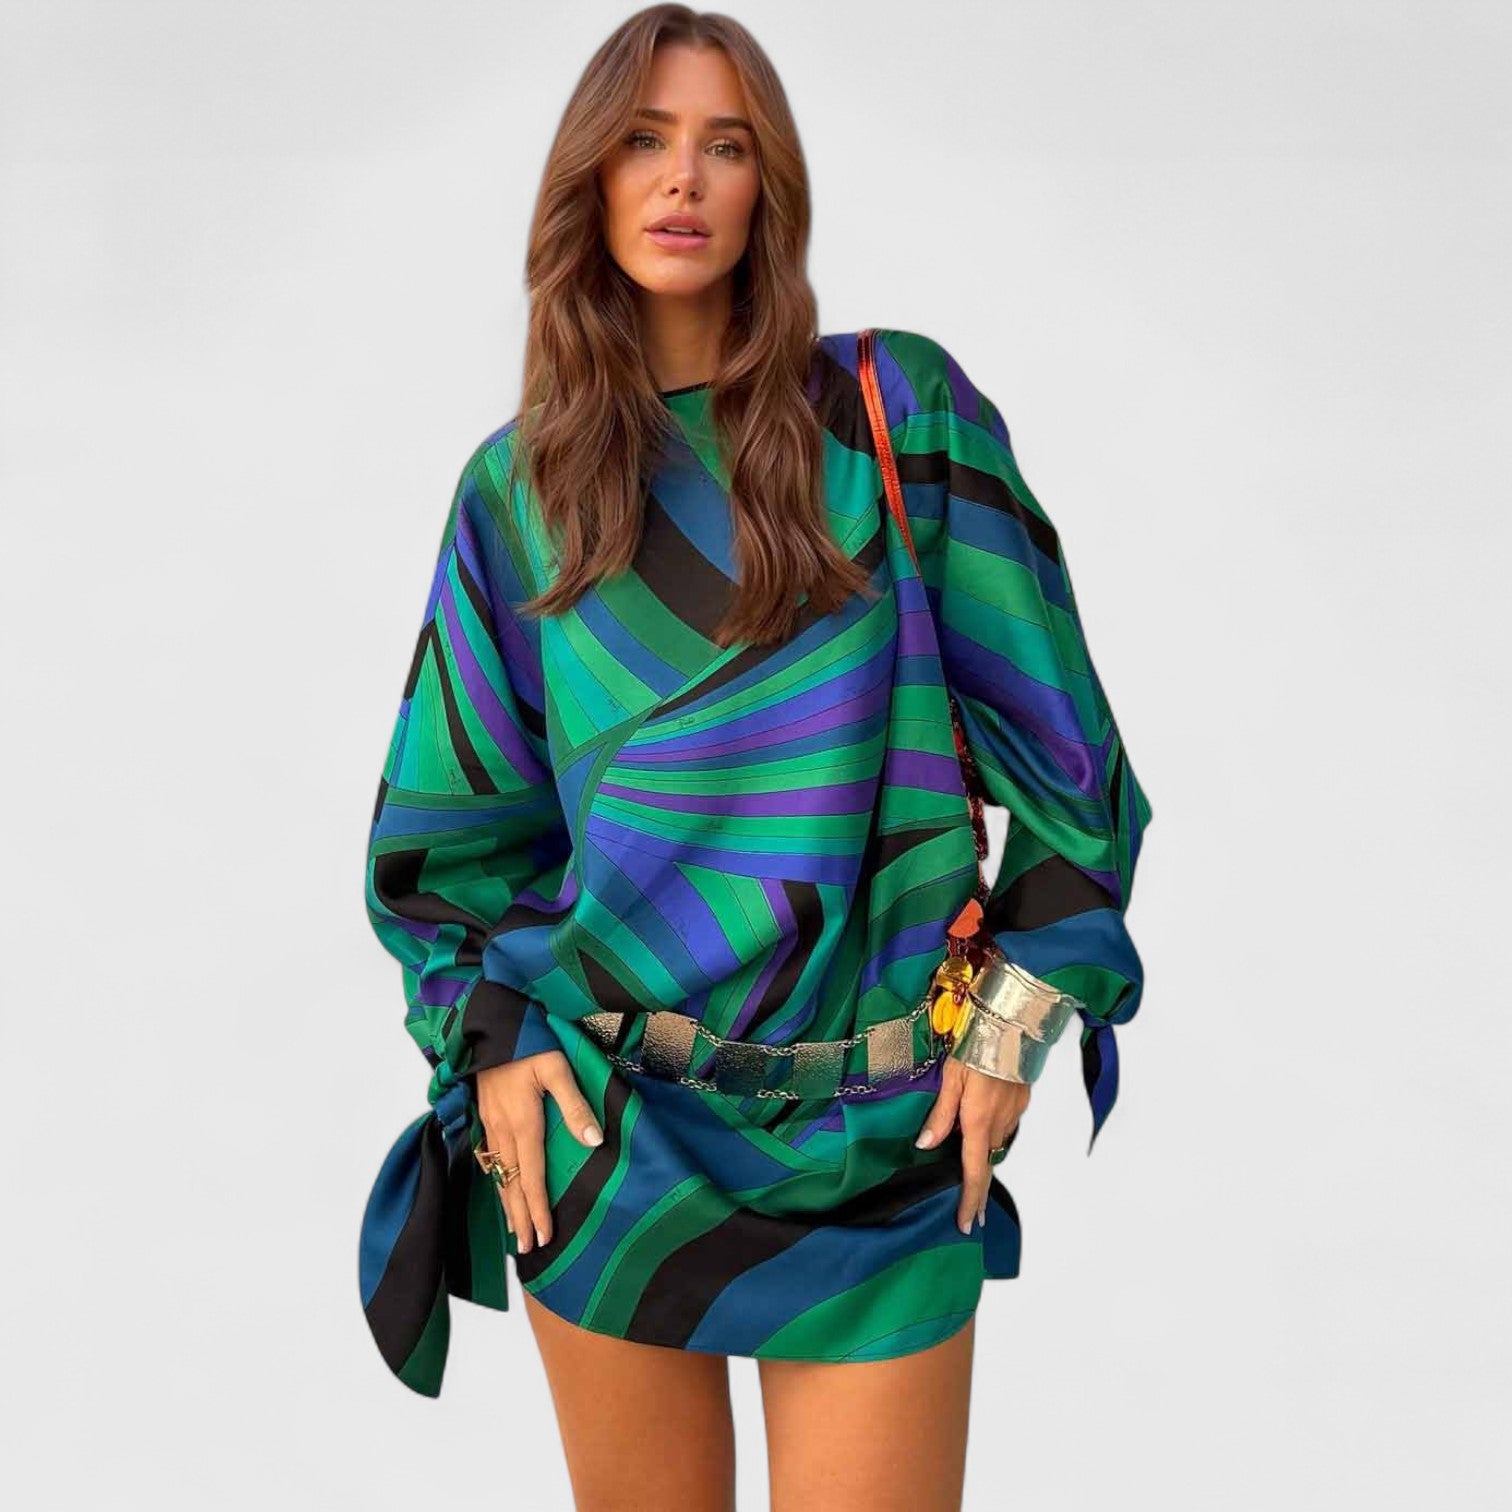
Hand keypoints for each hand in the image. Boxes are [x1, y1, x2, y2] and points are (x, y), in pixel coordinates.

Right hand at [475, 1051, 602, 1252]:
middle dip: (520, 1218)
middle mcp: (503, 1130)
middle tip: (528, 1248)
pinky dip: (495, 1180)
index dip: (537, 1209)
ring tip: (514, 1230)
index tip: (544, 1236)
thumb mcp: (557, 1067)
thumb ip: (574, 1104)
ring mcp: (490, 1124)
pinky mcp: (484, 1115)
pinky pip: (488, 1158)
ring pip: (498, 1174)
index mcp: (523, 1123)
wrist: (491, 1026)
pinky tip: (499, 1188)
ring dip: (506, 1204)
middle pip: (511, 1184)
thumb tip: (593, 1140)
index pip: (531, 1177)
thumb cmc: (528, 1042)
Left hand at [915, 1055, 1027, 1233]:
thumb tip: (926, 1145)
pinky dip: (991, 1136)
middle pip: (987, 1163)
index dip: (969, 1200)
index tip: (965, 1224)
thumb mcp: (951, 1078)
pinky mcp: (1020, 1101)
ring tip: (971, 1179)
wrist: (1013, 1025)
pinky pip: (1003, 1127)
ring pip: (995, 1144)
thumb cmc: (977, 1045)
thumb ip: (941, 1114)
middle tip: (970, 1215)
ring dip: (984, 1161)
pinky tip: (982, 1132)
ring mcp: (1013, 1113)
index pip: (974, 1172)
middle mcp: (999, 1123)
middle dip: (978, 1190)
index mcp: (978, 1121)